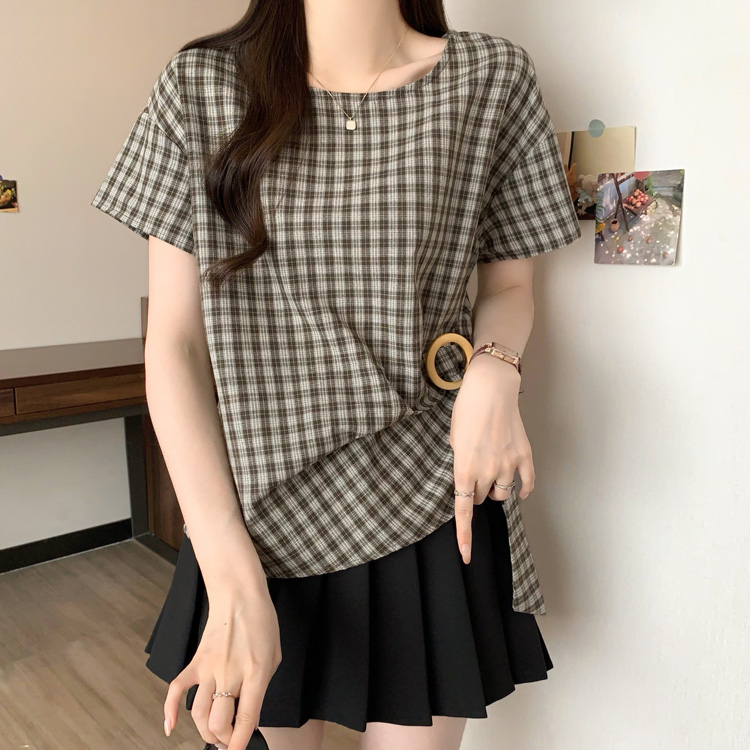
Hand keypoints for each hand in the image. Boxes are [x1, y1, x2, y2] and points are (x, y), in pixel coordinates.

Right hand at [162, 573, 281, 749]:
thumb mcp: (274, 656)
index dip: (240, 743)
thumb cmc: (262, 623)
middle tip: (229, 741)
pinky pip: (175, 689)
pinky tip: (169, 727)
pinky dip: (168, 710)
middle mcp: (231, 673)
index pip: (245, 718)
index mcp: (255, 672)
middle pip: (218, 722)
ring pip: (198, 713)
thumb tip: (249, 716)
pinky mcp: (195, 661)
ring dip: (205, 731)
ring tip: (215, 735)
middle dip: (224, 739)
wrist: (240, 595)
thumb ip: (262, 687)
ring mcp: (210, 667)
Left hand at [449, 355, 534, 563]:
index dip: (465, 536)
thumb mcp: (453, 439)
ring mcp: (508, 465)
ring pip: (503, 493)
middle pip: (483, 499)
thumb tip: (469, 476)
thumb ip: (461, 462)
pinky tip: (520, 488)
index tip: (466, 555)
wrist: (490, 389)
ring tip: (493, 468)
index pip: (464, 511)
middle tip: (476, 469)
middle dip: (478, 490)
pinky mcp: (524, 457)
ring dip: (497, 487)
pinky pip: (526, 484)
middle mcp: (487, 472)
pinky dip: (522, 489)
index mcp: (464, 469)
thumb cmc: (466, 410)